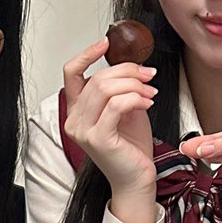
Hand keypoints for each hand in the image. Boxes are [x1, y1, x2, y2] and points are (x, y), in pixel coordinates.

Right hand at [60, 38, 157, 217]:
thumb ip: (120, 88)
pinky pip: (116, 105)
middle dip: (128, 71)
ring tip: (150, 93)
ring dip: (134, 85)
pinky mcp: (99, 139)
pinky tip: (147, 103)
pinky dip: (135, 98)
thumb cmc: (130, 148)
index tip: (105, 43)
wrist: (136, 179)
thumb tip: (130, 65)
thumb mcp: (124, 109)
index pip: (71, 73)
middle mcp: (74, 121)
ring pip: (106, 89)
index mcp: (76, 111)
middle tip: (148, 76)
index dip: (87, 54)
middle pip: (97, 78)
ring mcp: (84, 131)